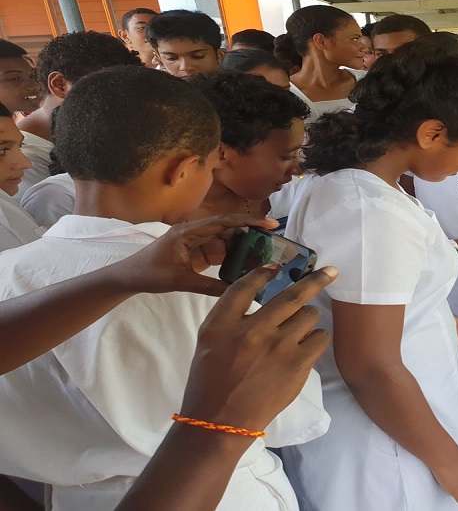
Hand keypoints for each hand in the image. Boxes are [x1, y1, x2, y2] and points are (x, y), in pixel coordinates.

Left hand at [109, 214, 279, 296]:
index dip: (248, 222)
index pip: (223, 222)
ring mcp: (196, 244)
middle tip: (272, 245)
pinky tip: (246, 267)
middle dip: (250, 236)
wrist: (128, 278)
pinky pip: (219, 254)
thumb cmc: (149, 274)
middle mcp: (195, 233)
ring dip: (242, 250)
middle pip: (228, 230)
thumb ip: (210, 287)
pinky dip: (233, 260)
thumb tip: (238, 292)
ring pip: (226, 243)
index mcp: (189, 232)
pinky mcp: (196, 255)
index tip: (269, 224)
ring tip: (263, 258)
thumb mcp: (181, 281)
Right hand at [179, 265, 337, 431]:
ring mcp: (277, 348)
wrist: (220, 421)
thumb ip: (231, 315)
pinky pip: (319, 338)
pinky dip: (317, 338)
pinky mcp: (297, 366)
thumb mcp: (208, 340)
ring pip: (309, 316)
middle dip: (316, 279)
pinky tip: (307, 344)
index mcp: (223, 323)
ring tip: (301, 326)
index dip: (265, 272)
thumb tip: (262, 290)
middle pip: (292, 295)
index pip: (247, 286)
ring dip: (309, 317)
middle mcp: (252, 331)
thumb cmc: (211, 380)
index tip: (278, 266)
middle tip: (331, 271)